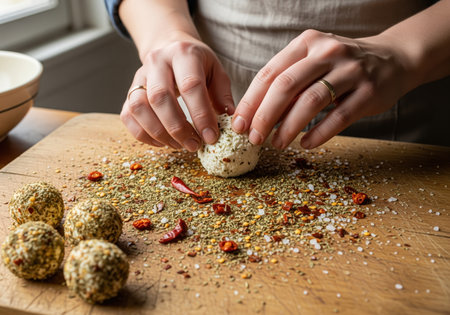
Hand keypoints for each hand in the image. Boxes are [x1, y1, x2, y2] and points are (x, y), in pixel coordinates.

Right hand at [121, 37, 234, 150]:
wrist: (169, 46)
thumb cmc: (197, 64)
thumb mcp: (216, 71)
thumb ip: (222, 95)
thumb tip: (230, 121)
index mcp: (183, 54)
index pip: (190, 85)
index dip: (201, 115)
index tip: (211, 137)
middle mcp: (157, 62)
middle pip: (160, 97)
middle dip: (178, 128)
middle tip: (194, 145)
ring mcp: (139, 76)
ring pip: (139, 107)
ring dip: (159, 133)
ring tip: (179, 145)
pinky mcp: (129, 92)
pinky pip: (128, 116)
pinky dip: (143, 134)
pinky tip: (162, 142)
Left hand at [231, 29, 410, 148]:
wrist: (392, 59)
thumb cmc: (341, 66)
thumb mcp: (313, 63)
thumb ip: (288, 83)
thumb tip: (256, 115)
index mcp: (306, 43)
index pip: (270, 73)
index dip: (251, 100)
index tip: (239, 123)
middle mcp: (327, 52)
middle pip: (287, 85)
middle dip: (265, 115)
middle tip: (254, 138)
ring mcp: (350, 70)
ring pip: (311, 101)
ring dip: (289, 127)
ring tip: (276, 144)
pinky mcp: (369, 91)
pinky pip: (339, 117)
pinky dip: (319, 133)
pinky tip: (305, 144)